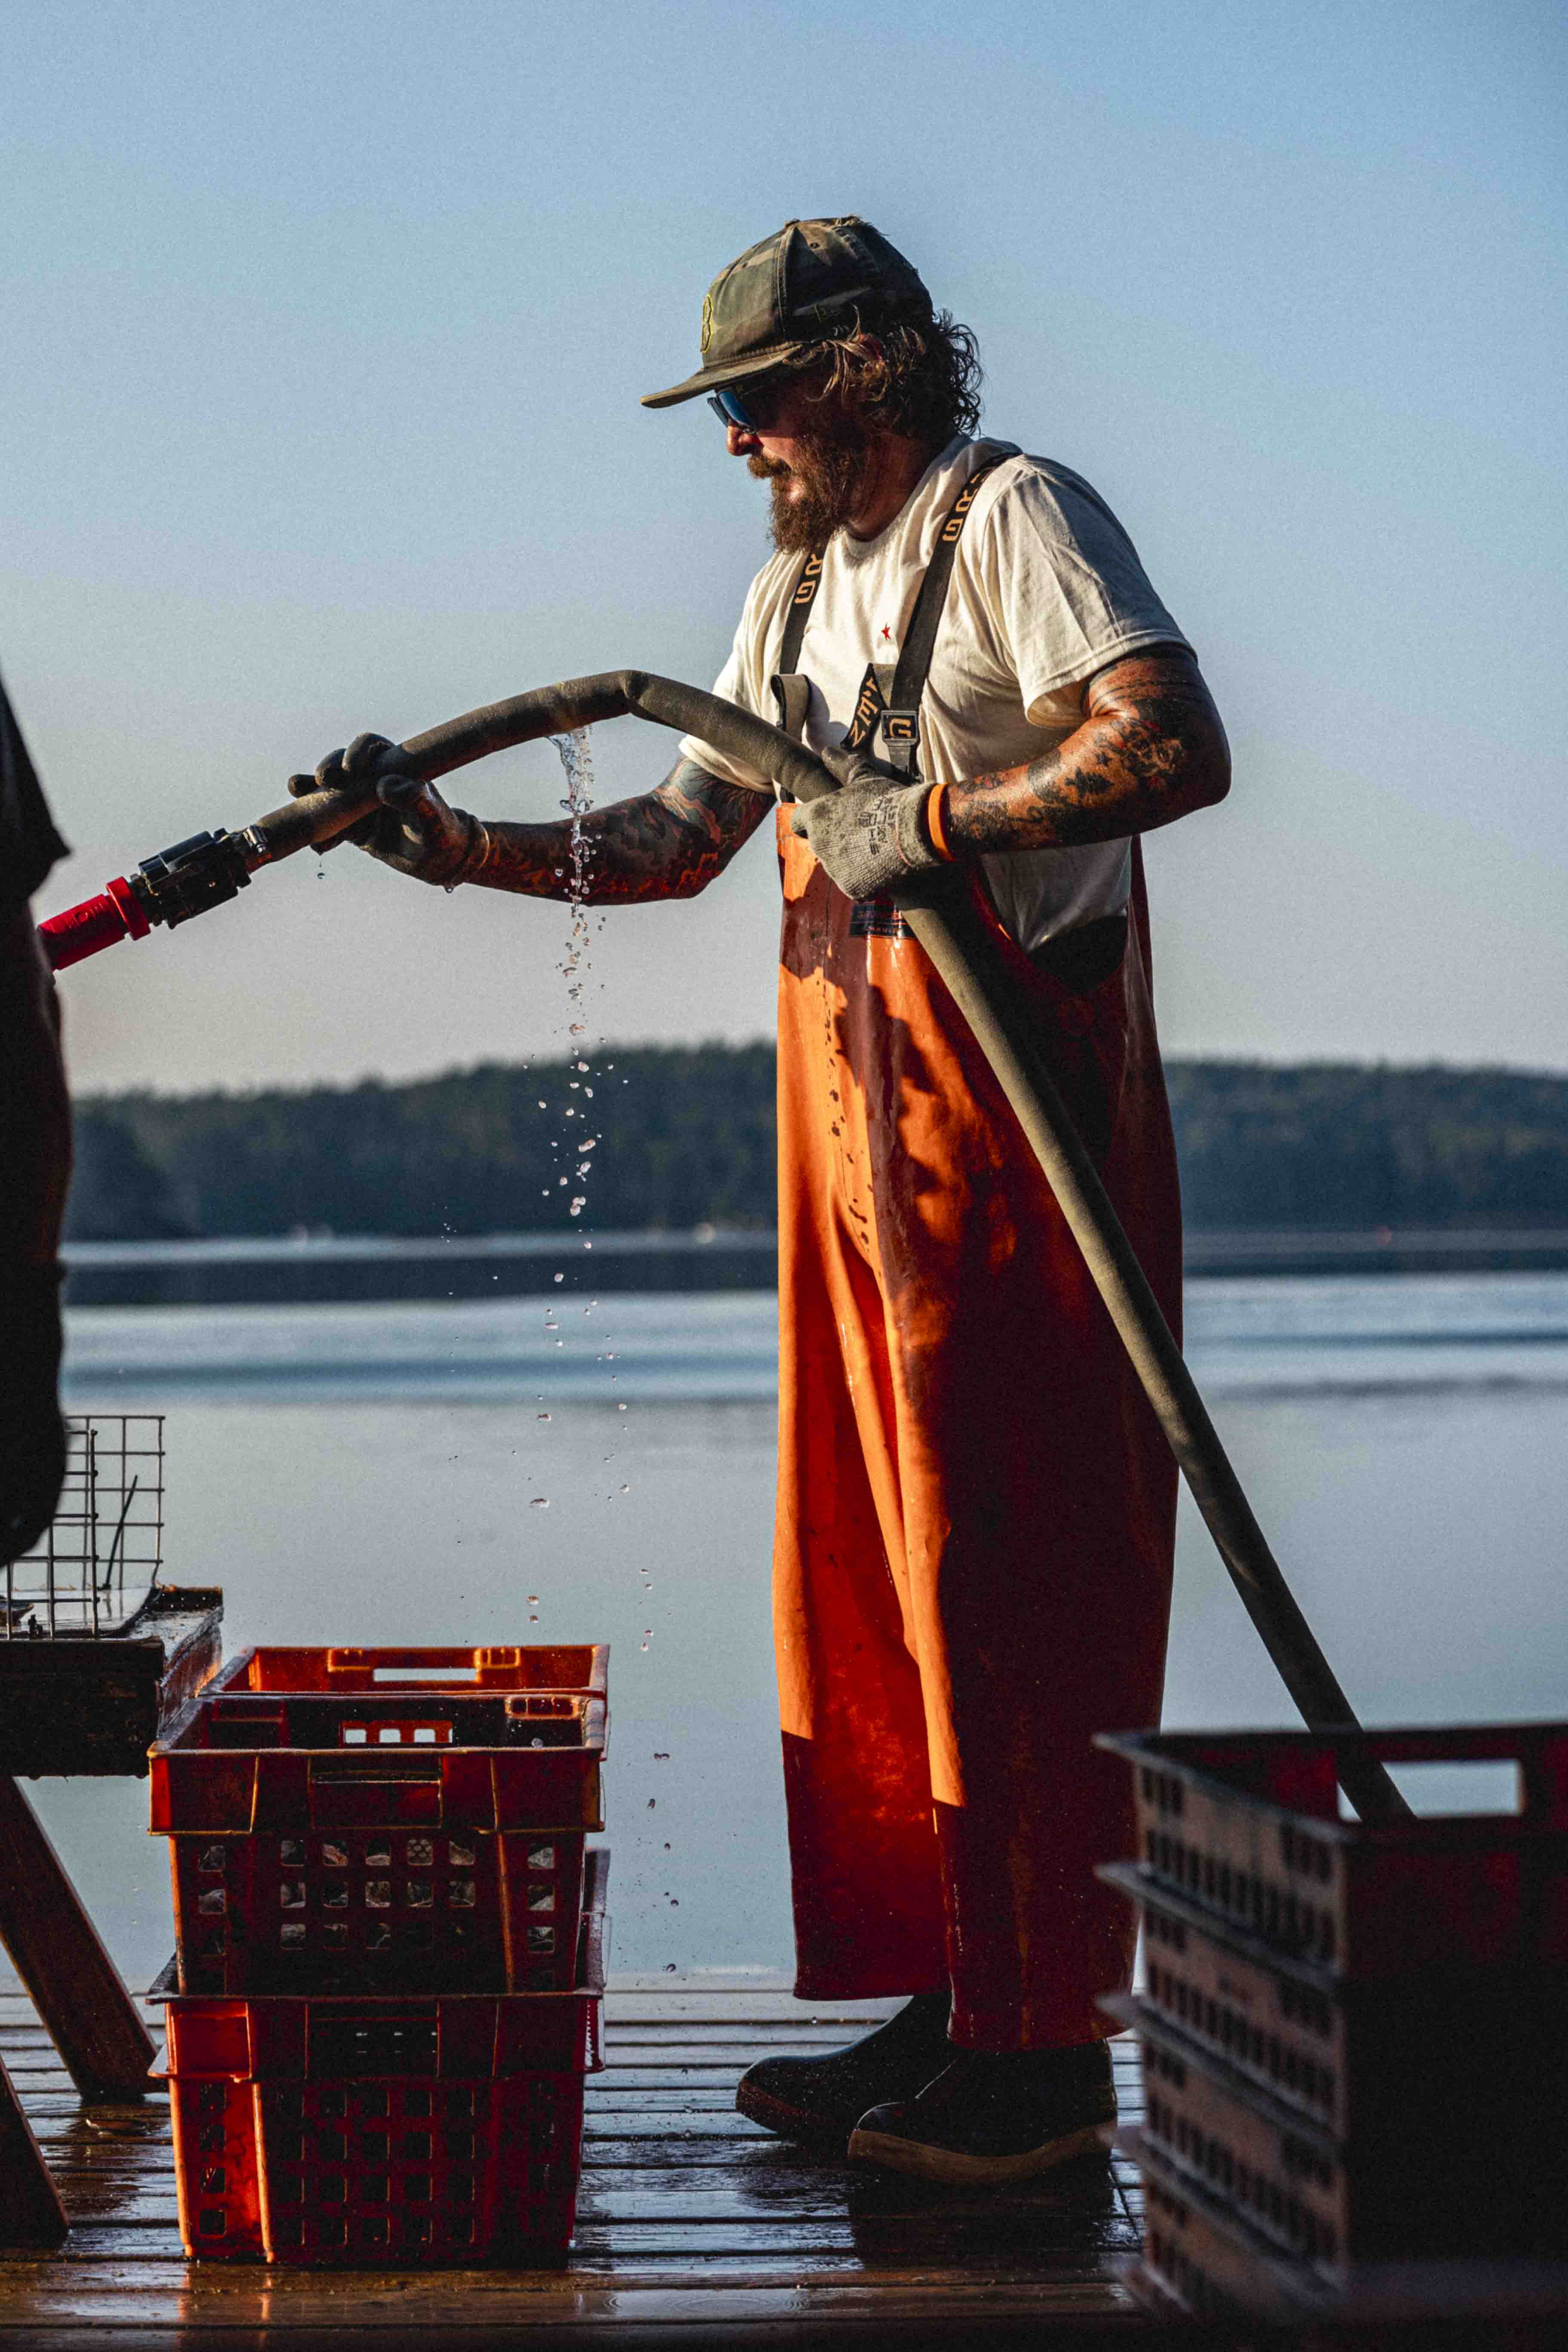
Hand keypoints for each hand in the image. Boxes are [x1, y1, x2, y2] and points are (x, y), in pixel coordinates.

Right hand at [287, 734, 489, 887]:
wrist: (438, 860)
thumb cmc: (441, 831)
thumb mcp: (433, 816)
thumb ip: (415, 799)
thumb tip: (387, 785)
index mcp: (394, 767)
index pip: (371, 747)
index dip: (357, 751)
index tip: (353, 768)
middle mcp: (373, 780)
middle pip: (342, 765)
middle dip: (328, 769)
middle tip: (323, 780)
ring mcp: (358, 803)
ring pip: (329, 793)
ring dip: (311, 794)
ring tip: (298, 796)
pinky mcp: (351, 827)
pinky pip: (331, 827)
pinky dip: (322, 834)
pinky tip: (317, 845)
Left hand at [786, 743, 942, 900]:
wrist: (914, 829)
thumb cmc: (888, 799)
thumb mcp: (865, 777)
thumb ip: (843, 765)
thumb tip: (827, 751)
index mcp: (817, 816)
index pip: (798, 822)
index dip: (810, 822)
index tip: (826, 823)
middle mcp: (819, 844)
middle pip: (820, 845)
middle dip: (837, 842)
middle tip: (863, 835)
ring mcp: (834, 869)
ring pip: (838, 866)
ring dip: (852, 861)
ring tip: (879, 850)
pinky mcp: (851, 887)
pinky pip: (855, 884)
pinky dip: (867, 879)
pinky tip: (884, 868)